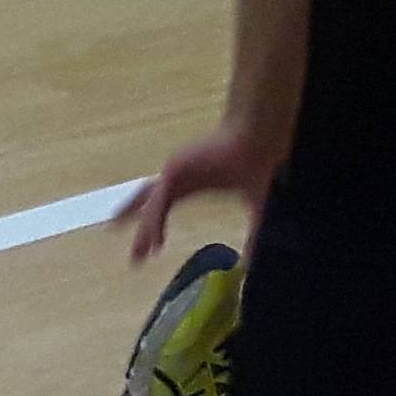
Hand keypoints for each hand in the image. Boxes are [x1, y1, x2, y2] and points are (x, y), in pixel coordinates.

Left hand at [118, 118, 285, 263]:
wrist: (258, 138)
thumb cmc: (258, 164)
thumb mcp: (256, 204)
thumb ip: (254, 230)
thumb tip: (255, 258)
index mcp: (192, 182)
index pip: (164, 206)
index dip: (157, 225)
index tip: (155, 248)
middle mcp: (177, 177)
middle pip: (151, 206)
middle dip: (142, 229)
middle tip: (136, 257)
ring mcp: (173, 172)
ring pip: (153, 206)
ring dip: (146, 230)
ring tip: (140, 254)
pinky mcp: (174, 170)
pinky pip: (159, 201)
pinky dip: (154, 221)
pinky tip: (154, 240)